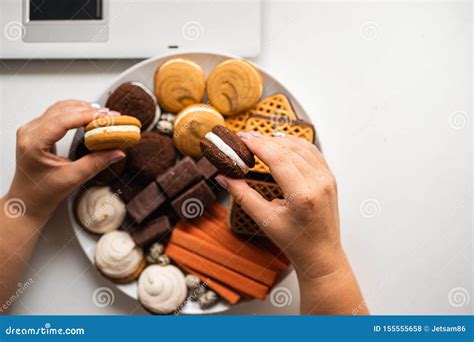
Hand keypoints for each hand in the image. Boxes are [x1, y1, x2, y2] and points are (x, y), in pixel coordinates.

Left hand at [4, 100, 124, 223]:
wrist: (28, 200)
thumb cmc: (44, 192)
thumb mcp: (73, 178)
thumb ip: (96, 163)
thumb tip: (118, 152)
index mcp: (33, 144)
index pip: (63, 121)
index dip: (88, 116)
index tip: (108, 116)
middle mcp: (29, 132)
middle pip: (62, 111)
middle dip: (89, 111)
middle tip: (112, 116)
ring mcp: (31, 129)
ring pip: (60, 108)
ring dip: (84, 109)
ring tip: (105, 115)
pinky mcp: (37, 129)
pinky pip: (57, 113)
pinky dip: (76, 112)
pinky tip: (90, 116)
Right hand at [216, 132, 343, 279]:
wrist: (321, 253)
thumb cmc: (296, 241)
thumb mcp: (265, 220)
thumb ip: (242, 195)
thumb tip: (223, 177)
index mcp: (302, 195)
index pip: (278, 157)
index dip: (258, 144)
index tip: (241, 139)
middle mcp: (318, 183)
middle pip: (288, 149)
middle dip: (264, 140)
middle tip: (244, 137)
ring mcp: (327, 178)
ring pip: (301, 146)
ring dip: (279, 139)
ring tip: (259, 139)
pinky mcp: (329, 177)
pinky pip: (312, 151)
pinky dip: (295, 144)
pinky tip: (281, 144)